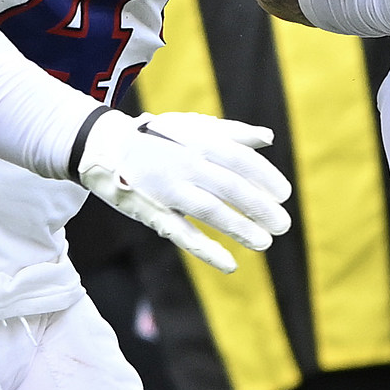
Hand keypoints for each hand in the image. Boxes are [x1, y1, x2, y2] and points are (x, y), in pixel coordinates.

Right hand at [78, 109, 293, 273]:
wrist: (105, 147)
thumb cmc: (158, 137)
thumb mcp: (193, 125)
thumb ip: (232, 132)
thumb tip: (268, 138)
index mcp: (199, 140)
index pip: (240, 159)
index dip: (265, 177)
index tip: (284, 194)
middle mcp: (186, 163)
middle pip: (230, 187)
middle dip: (259, 207)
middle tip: (283, 224)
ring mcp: (169, 189)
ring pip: (210, 211)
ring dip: (239, 229)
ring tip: (265, 243)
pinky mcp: (153, 212)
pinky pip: (182, 234)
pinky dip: (206, 250)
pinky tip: (230, 264)